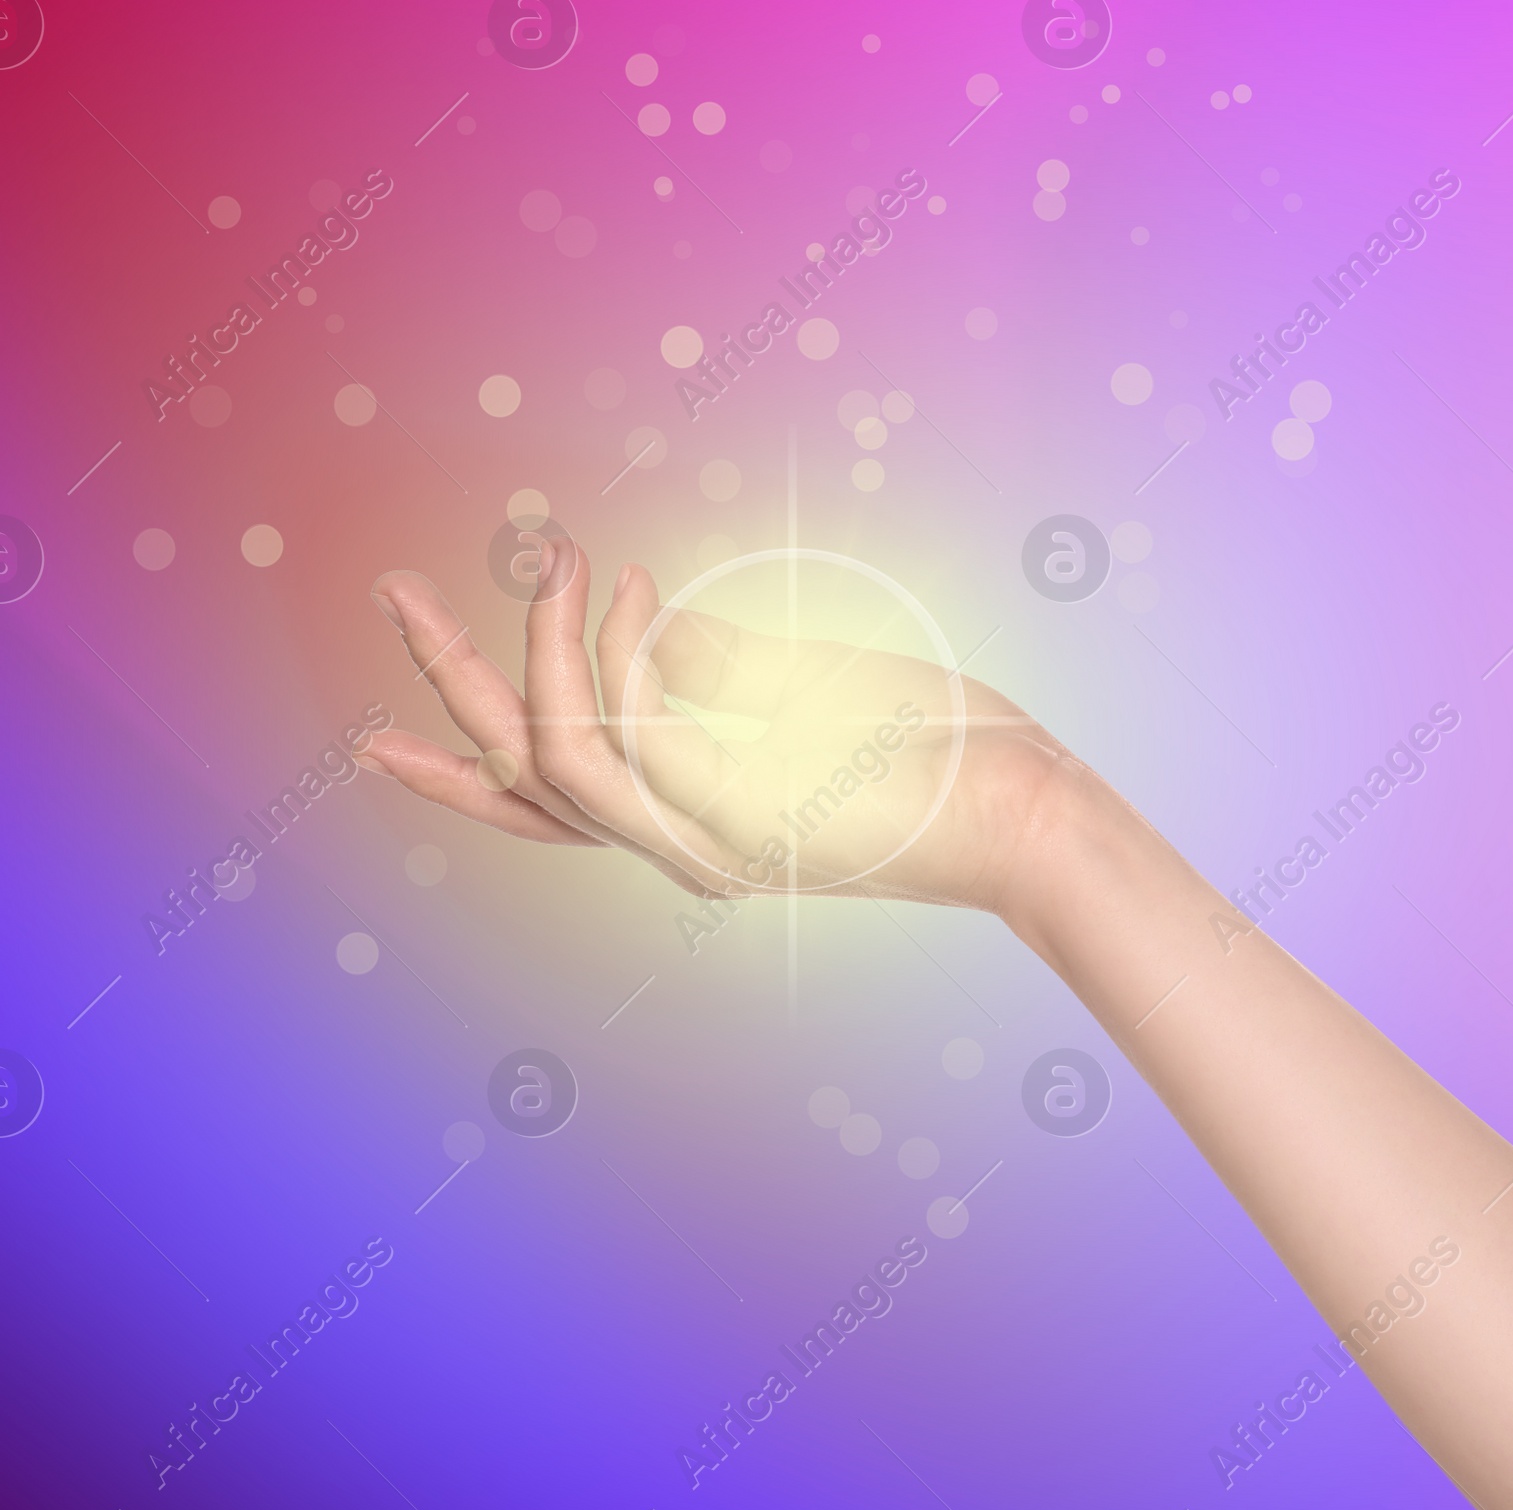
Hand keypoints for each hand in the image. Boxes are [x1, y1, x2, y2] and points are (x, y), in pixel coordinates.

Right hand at [365, 538, 1071, 910]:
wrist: (1024, 817)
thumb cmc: (928, 754)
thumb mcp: (808, 697)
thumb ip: (718, 669)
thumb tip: (645, 620)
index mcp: (687, 823)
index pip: (545, 805)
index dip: (454, 773)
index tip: (381, 741)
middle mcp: (678, 846)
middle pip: (520, 774)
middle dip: (447, 679)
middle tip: (393, 591)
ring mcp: (706, 838)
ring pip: (558, 752)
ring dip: (534, 645)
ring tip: (546, 553)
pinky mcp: (745, 813)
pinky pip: (637, 725)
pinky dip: (616, 645)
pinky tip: (626, 581)